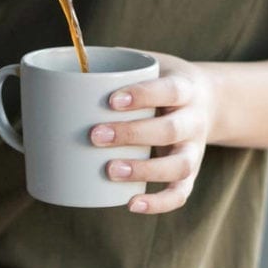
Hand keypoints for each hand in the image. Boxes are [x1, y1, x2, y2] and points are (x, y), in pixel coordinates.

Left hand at [90, 53, 217, 213]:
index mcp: (185, 87)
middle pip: (170, 129)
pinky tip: (131, 204)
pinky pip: (180, 193)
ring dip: (145, 170)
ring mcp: (194, 149)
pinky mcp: (190, 173)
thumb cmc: (162, 81)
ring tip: (110, 170)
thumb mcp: (149, 64)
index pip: (169, 90)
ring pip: (178, 166)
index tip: (111, 99)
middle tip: (95, 135)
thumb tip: (58, 67)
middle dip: (132, 134)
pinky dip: (159, 203)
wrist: (209, 101)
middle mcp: (194, 119)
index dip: (143, 95)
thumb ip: (114, 65)